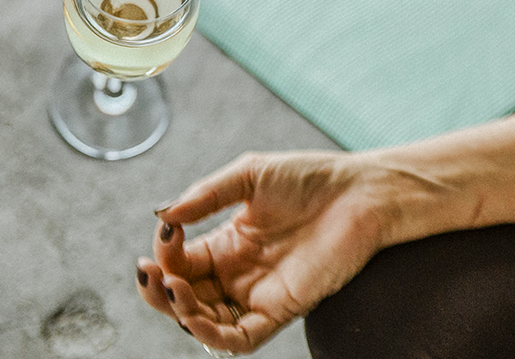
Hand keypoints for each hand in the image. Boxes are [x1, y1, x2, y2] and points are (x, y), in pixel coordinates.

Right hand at [136, 151, 389, 352]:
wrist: (363, 191)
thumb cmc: (312, 179)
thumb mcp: (250, 176)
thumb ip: (207, 195)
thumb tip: (163, 214)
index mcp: (227, 245)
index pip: (178, 263)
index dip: (164, 253)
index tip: (168, 229)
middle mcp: (238, 274)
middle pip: (182, 298)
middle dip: (157, 290)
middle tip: (150, 272)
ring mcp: (259, 293)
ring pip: (205, 323)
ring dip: (180, 312)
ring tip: (174, 287)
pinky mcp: (283, 308)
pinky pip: (241, 339)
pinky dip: (214, 337)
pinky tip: (195, 318)